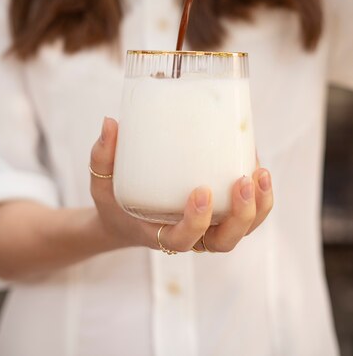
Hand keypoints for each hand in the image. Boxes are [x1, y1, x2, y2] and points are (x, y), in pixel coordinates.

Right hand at [89, 117, 272, 253]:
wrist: (126, 220)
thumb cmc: (115, 201)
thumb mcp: (101, 183)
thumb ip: (103, 156)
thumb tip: (110, 122)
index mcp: (159, 234)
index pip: (183, 238)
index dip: (196, 221)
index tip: (201, 191)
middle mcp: (191, 237)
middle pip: (224, 241)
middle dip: (240, 214)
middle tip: (242, 181)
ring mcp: (208, 229)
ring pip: (243, 230)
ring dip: (259, 207)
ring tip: (261, 173)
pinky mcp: (220, 215)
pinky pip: (248, 214)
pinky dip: (260, 197)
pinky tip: (259, 166)